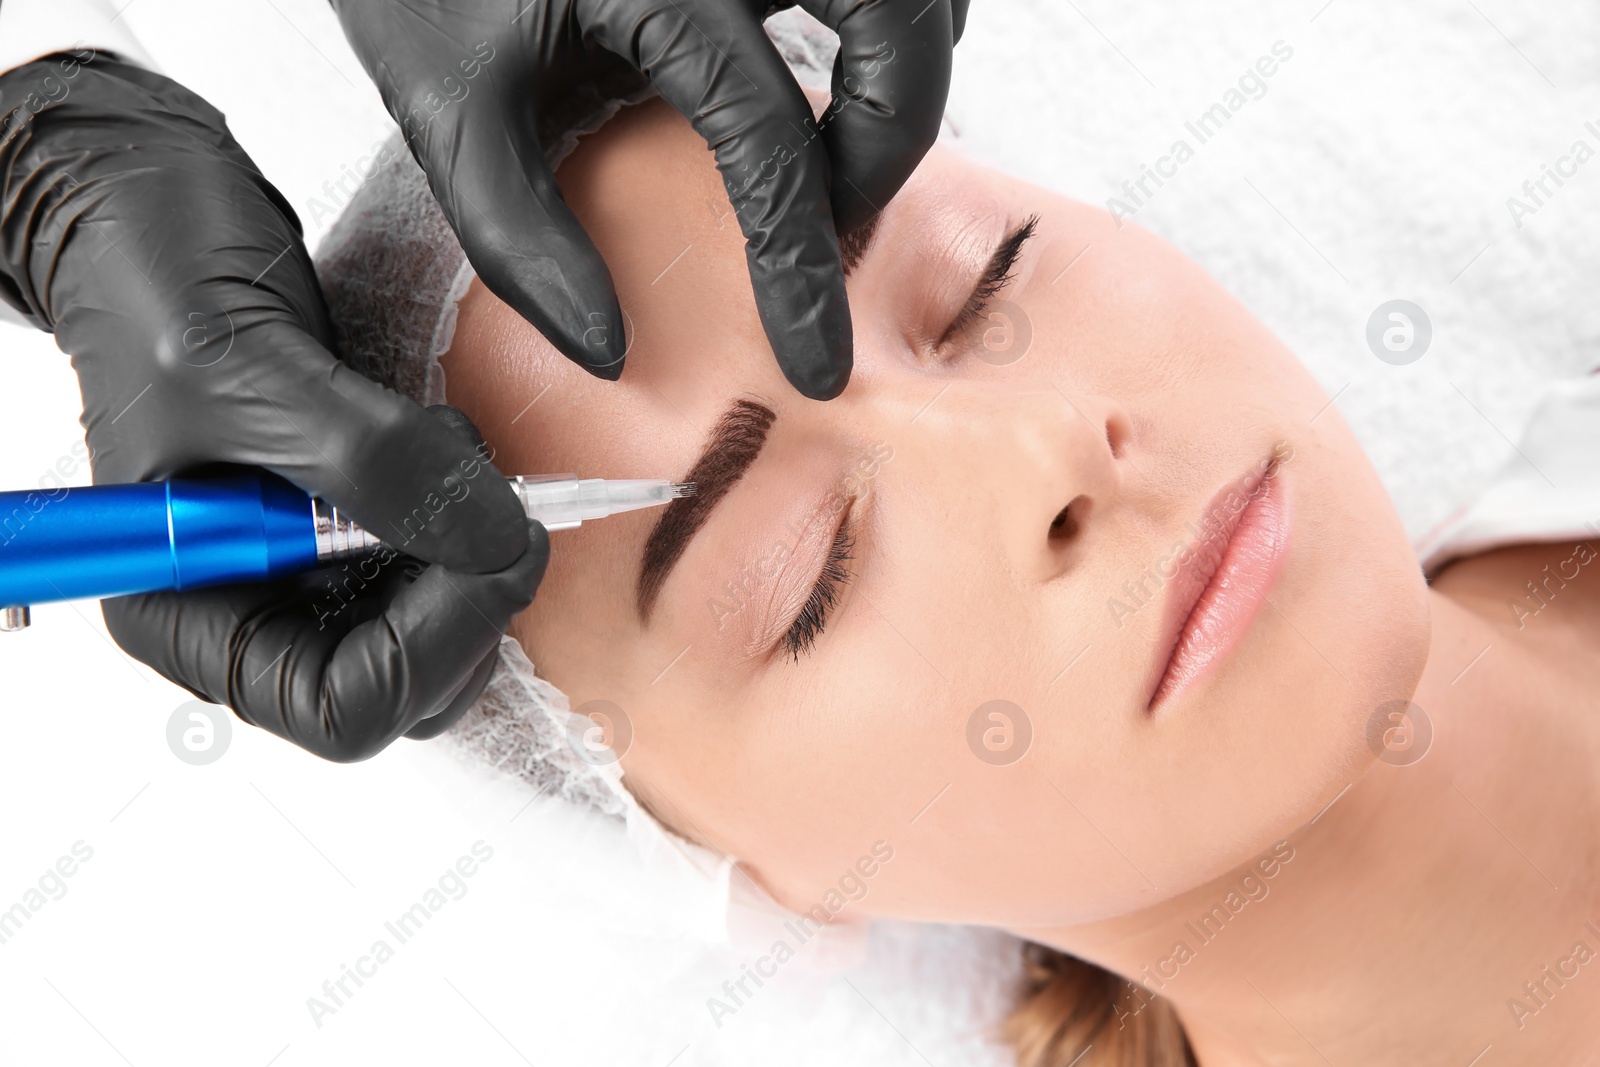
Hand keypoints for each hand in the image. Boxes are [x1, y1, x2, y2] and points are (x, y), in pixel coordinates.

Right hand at [0, 53, 547, 759]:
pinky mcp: (357, 518)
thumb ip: (373, 465)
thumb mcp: (249, 372)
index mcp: (189, 611)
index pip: (343, 709)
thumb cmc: (153, 284)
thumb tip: (494, 538)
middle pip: (410, 685)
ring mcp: (310, 566)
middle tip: (504, 503)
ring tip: (460, 451)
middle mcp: (254, 605)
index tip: (494, 550)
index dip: (436, 647)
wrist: (146, 206)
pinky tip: (457, 441)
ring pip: (442, 626)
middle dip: (473, 601)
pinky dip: (480, 513)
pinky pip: (448, 558)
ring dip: (482, 555)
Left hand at [331, 0, 969, 399]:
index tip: (815, 360)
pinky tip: (841, 60)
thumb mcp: (446, 110)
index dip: (804, 267)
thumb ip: (520, 236)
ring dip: (907, 64)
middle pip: (895, 20)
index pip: (771, 143)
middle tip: (841, 212)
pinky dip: (892, 14)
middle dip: (893, 137)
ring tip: (850, 142)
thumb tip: (609, 348)